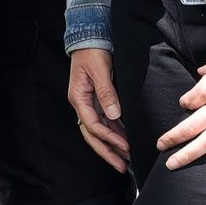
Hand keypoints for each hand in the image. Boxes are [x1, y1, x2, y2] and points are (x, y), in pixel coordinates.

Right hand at [67, 47, 128, 170]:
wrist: (90, 38)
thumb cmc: (93, 52)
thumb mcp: (100, 70)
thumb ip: (106, 93)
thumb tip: (114, 114)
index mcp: (79, 98)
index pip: (93, 125)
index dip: (110, 138)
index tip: (125, 147)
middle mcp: (82, 104)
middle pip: (92, 135)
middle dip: (107, 152)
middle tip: (122, 166)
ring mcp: (88, 103)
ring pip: (98, 131)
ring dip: (111, 145)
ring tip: (126, 159)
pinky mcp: (97, 100)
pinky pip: (105, 122)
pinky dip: (114, 133)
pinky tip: (125, 141)